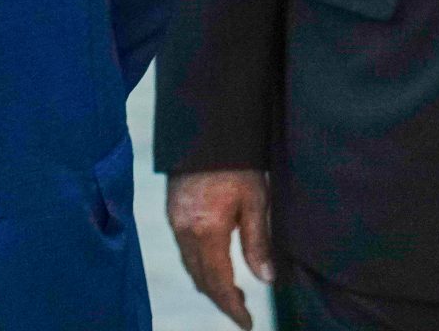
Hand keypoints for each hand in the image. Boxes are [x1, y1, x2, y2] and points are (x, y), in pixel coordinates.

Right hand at [167, 169, 272, 329]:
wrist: (208, 127)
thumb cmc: (238, 161)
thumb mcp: (256, 199)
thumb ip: (258, 242)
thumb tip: (266, 280)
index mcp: (206, 230)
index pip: (217, 283)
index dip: (231, 307)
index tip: (246, 323)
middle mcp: (184, 230)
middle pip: (200, 279)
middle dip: (220, 300)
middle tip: (242, 313)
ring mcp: (174, 220)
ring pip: (190, 266)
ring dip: (210, 284)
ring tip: (233, 293)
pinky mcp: (173, 211)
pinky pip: (185, 250)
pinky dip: (200, 266)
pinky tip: (216, 265)